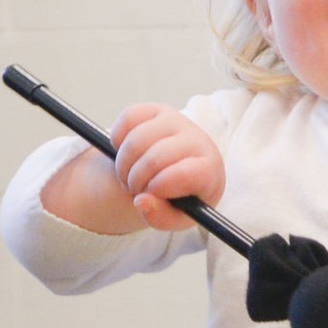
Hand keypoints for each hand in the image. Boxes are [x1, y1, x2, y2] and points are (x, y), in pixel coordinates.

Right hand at [110, 104, 222, 231]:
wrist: (175, 172)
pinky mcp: (157, 109)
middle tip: (134, 189)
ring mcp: (177, 121)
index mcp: (210, 169)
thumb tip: (142, 201)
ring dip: (123, 164)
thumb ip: (160, 217)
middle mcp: (197, 139)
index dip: (161, 186)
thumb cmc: (180, 197)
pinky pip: (128, 118)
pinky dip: (118, 139)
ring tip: (129, 176)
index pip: (187, 173)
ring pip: (137, 139)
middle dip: (136, 180)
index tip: (150, 194)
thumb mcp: (174, 217)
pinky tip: (128, 153)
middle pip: (155, 157)